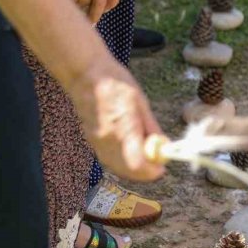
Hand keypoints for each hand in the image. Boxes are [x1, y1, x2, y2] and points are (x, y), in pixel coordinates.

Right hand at [66, 58, 165, 180]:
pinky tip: (130, 153)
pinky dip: (122, 163)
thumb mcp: (141, 102)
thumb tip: (163, 144)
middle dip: (145, 173)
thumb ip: (151, 127)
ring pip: (118, 168)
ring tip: (145, 158)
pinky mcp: (91, 141)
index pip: (138, 164)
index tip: (161, 167)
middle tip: (156, 165)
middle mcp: (109, 140)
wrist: (85, 75)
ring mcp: (97, 142)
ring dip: (134, 170)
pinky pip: (109, 161)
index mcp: (124, 128)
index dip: (152, 171)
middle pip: (129, 171)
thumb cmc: (114, 83)